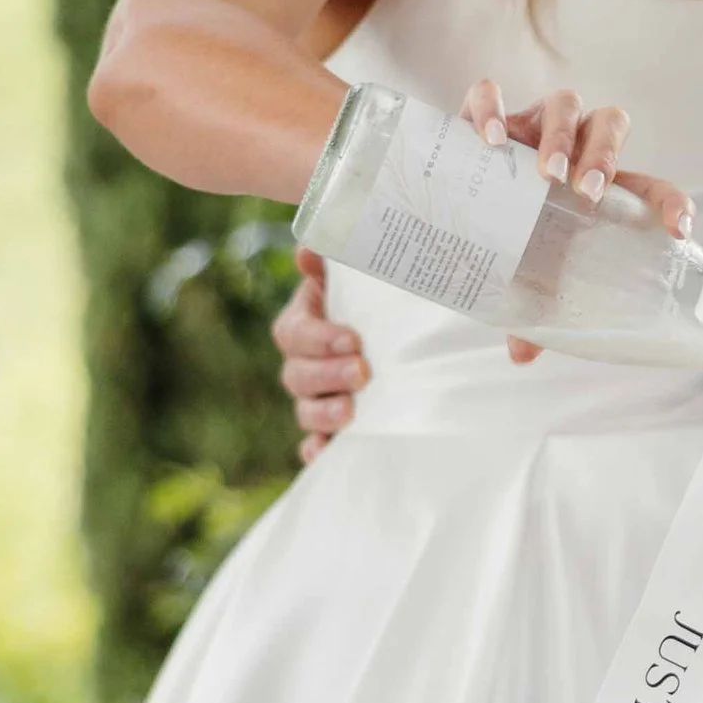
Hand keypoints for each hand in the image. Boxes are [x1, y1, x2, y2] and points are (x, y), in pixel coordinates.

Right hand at [273, 248, 364, 461]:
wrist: (407, 333)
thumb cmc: (383, 298)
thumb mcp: (367, 275)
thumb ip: (342, 258)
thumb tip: (310, 249)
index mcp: (306, 322)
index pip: (295, 332)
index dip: (319, 337)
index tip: (353, 339)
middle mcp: (305, 362)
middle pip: (297, 374)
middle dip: (327, 375)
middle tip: (362, 373)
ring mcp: (316, 397)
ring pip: (304, 410)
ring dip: (323, 414)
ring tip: (350, 413)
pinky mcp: (331, 428)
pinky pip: (314, 444)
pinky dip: (316, 451)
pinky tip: (325, 453)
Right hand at [456, 79, 694, 366]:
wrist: (458, 198)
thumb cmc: (509, 237)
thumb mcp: (528, 274)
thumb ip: (533, 311)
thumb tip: (521, 355)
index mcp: (600, 184)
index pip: (654, 187)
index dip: (672, 205)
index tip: (676, 232)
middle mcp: (573, 145)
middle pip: (609, 124)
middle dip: (602, 155)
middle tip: (583, 194)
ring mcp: (531, 123)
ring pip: (563, 104)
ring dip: (560, 136)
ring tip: (546, 175)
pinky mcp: (484, 113)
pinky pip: (489, 94)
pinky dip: (491, 109)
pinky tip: (491, 140)